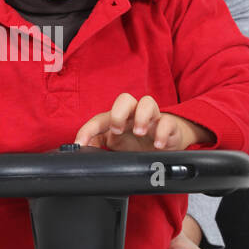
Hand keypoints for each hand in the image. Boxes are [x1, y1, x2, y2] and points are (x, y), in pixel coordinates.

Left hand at [75, 93, 213, 151]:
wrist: (166, 145)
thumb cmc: (138, 142)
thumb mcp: (116, 146)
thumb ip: (98, 145)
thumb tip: (80, 149)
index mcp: (119, 119)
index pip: (100, 119)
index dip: (88, 130)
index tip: (80, 143)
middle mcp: (134, 115)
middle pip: (125, 99)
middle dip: (118, 113)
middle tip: (117, 130)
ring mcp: (152, 119)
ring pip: (147, 102)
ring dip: (142, 116)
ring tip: (139, 133)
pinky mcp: (169, 126)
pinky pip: (167, 122)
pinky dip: (162, 132)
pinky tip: (158, 144)